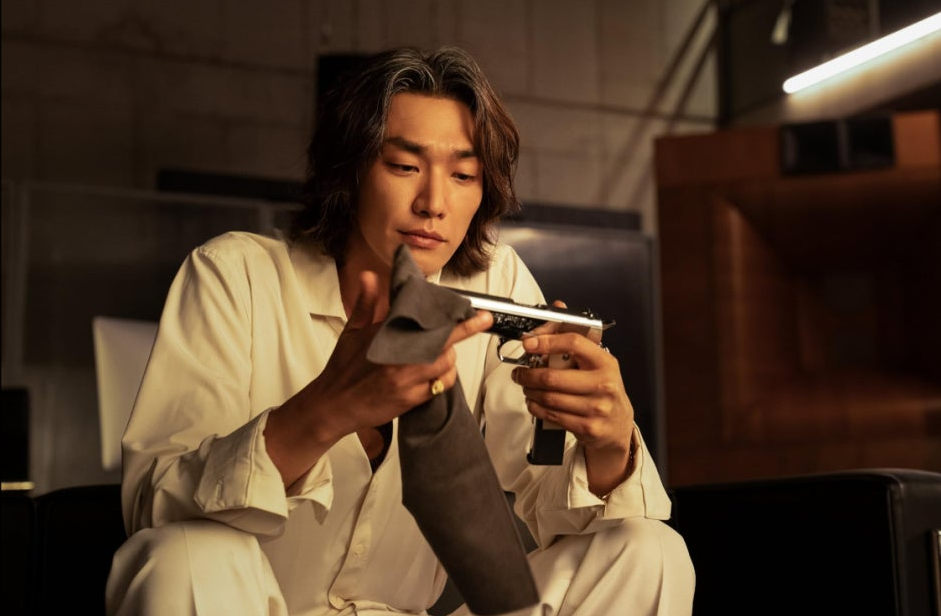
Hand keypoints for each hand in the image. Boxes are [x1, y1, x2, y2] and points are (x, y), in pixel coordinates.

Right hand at [265, 271, 492, 486]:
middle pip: (444, 342)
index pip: (428, 321)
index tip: (478, 312)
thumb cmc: (343, 367)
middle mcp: (400, 357)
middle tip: (480, 321)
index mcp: (388, 336)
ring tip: (442, 351)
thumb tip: (371, 276)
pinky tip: (436, 372)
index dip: (456, 318)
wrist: (334, 404)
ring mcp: (407, 380)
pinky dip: (443, 378)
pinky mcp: (410, 400)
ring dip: (449, 356)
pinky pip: (439, 386)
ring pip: (445, 364)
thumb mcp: (353, 331)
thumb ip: (367, 303)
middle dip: (463, 332)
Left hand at [512, 322, 634, 495]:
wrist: (618, 424)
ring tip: (526, 386)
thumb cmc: (603, 389)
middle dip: (529, 374)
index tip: (529, 342)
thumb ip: (574, 339)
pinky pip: (551, 415)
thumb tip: (558, 308)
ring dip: (530, 391)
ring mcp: (596, 407)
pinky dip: (536, 407)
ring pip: (549, 397)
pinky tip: (534, 401)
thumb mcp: (596, 362)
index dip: (547, 341)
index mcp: (605, 362)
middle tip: (520, 372)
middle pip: (553, 377)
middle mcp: (603, 384)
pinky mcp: (587, 426)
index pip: (574, 343)